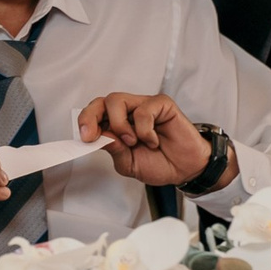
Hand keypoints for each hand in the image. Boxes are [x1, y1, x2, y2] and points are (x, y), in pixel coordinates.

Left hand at [78, 93, 219, 187]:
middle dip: (91, 116)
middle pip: (101, 101)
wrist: (186, 169)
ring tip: (132, 142)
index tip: (84, 137)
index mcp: (115, 124)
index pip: (93, 113)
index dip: (85, 121)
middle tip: (93, 135)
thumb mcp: (128, 164)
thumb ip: (114, 150)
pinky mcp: (161, 104)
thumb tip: (99, 136)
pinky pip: (143, 110)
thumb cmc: (158, 163)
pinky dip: (145, 130)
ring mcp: (143, 105)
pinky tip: (153, 141)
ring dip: (119, 125)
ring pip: (117, 100)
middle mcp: (127, 111)